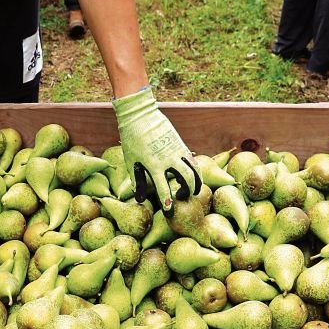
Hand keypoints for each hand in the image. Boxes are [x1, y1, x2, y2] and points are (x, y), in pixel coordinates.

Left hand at [113, 87, 200, 210]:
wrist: (141, 115)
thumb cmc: (132, 139)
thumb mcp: (131, 161)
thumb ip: (137, 181)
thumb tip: (140, 199)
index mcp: (153, 165)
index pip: (163, 189)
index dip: (167, 203)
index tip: (169, 213)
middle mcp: (168, 159)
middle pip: (186, 180)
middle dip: (188, 192)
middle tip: (182, 198)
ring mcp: (177, 150)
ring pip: (195, 170)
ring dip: (197, 182)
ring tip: (194, 191)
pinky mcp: (181, 144)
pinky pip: (192, 160)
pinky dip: (195, 170)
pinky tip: (192, 176)